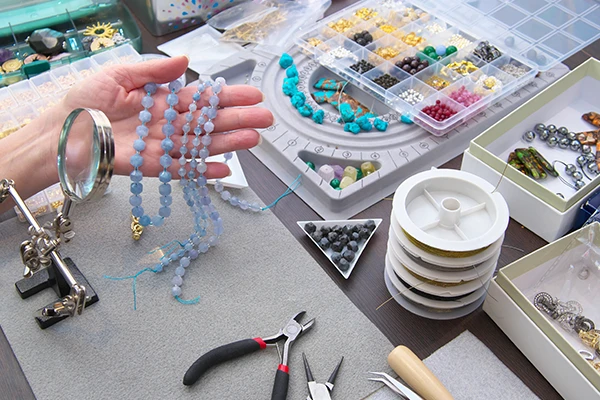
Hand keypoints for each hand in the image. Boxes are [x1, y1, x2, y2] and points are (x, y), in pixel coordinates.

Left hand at [60, 55, 272, 177]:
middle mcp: (167, 123)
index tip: (252, 95)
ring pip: (201, 145)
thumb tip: (185, 61)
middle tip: (264, 119)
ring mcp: (162, 146)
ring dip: (227, 144)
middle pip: (208, 122)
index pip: (201, 98)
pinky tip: (224, 170)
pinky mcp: (152, 167)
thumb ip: (153, 70)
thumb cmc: (85, 101)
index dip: (227, 96)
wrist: (62, 132)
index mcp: (162, 99)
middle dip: (237, 119)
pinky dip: (202, 171)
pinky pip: (182, 170)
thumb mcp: (119, 75)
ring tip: (253, 139)